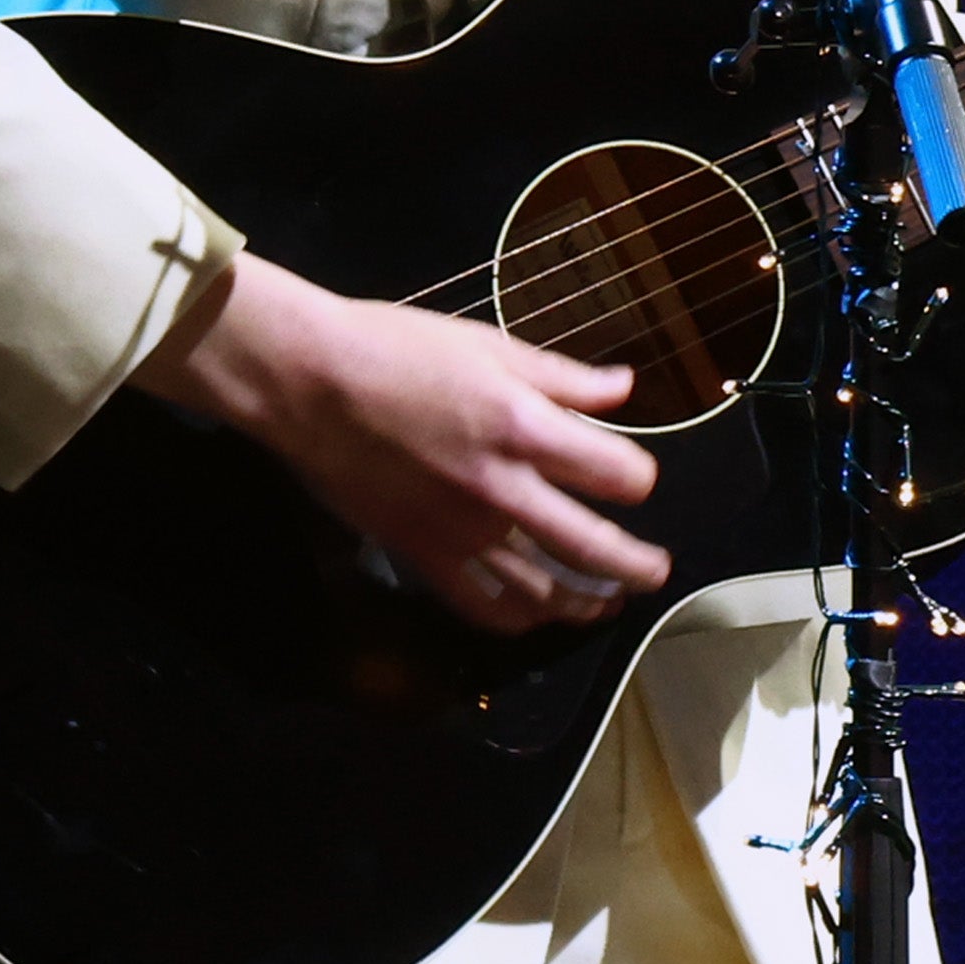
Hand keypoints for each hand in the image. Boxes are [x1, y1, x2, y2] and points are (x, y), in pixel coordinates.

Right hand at [136, 253, 667, 633]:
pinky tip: (536, 614)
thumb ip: (563, 377)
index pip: (618, 475)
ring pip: (543, 591)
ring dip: (585, 602)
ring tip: (607, 600)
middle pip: (595, 549)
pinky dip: (519, 619)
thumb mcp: (488, 345)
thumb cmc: (397, 348)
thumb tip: (625, 388)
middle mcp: (501, 490)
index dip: (639, 478)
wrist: (309, 382)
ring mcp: (460, 532)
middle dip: (637, 565)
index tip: (635, 477)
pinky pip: (481, 607)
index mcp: (524, 428)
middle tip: (655, 572)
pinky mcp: (422, 555)